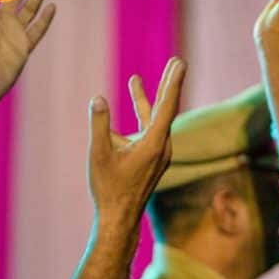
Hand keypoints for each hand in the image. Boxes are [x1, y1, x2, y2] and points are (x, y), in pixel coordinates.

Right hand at [88, 57, 186, 232]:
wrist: (119, 216)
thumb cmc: (109, 187)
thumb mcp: (99, 153)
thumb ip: (99, 124)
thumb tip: (98, 98)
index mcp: (154, 144)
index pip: (167, 106)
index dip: (173, 83)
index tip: (180, 64)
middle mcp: (162, 147)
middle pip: (167, 109)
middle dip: (169, 84)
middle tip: (178, 62)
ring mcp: (158, 153)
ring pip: (156, 120)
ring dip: (147, 100)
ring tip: (136, 80)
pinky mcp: (151, 158)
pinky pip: (149, 130)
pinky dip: (141, 115)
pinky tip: (128, 105)